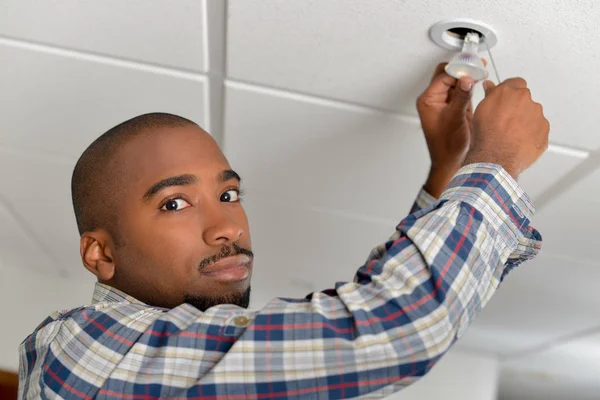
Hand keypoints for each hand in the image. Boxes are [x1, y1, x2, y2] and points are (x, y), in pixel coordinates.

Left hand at [416, 62, 483, 196]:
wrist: (450, 163)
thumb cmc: (447, 147)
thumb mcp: (455, 119)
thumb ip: (461, 97)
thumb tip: (467, 78)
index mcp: (428, 100)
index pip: (443, 75)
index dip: (459, 69)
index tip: (473, 66)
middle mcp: (434, 99)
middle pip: (448, 74)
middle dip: (463, 69)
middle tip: (478, 66)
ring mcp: (445, 102)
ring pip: (456, 81)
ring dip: (468, 76)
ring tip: (482, 72)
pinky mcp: (455, 107)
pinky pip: (462, 90)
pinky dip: (471, 86)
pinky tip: (481, 83)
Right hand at [465, 78, 549, 179]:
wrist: (496, 157)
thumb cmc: (487, 134)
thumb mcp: (481, 109)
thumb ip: (490, 94)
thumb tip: (491, 86)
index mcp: (513, 93)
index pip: (516, 83)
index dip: (509, 92)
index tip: (504, 99)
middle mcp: (529, 102)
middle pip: (525, 101)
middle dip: (517, 109)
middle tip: (504, 122)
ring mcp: (538, 118)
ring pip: (532, 116)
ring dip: (524, 123)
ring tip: (510, 136)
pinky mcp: (544, 133)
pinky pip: (538, 132)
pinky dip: (530, 136)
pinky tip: (517, 143)